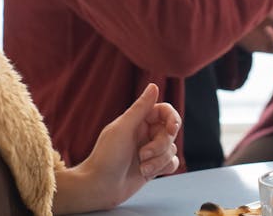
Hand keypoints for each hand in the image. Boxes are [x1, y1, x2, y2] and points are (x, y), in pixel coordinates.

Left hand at [52, 83, 179, 213]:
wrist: (99, 187)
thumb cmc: (106, 157)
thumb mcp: (123, 129)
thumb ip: (140, 108)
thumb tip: (154, 85)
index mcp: (138, 120)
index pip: (165, 111)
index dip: (172, 118)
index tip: (172, 128)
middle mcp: (146, 133)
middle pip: (170, 132)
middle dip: (160, 145)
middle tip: (142, 154)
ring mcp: (151, 150)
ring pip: (171, 149)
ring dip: (158, 160)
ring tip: (141, 167)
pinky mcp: (154, 166)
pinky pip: (171, 163)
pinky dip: (162, 168)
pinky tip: (146, 173)